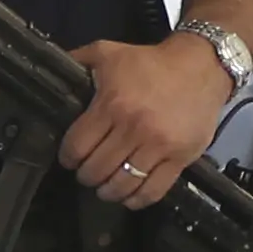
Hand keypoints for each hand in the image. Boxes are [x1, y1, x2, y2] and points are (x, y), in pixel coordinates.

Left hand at [60, 32, 236, 199]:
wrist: (202, 66)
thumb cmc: (153, 62)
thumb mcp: (109, 52)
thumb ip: (78, 61)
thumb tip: (50, 68)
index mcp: (112, 104)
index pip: (77, 147)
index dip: (68, 157)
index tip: (70, 158)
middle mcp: (134, 128)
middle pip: (96, 169)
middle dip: (86, 175)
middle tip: (88, 171)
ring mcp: (159, 146)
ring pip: (122, 184)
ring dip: (108, 190)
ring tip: (106, 186)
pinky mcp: (180, 157)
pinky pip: (153, 190)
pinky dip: (137, 199)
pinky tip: (130, 195)